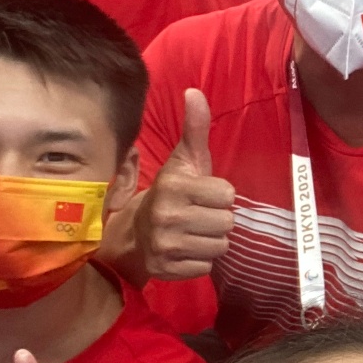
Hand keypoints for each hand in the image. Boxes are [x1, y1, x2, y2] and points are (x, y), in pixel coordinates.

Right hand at [138, 88, 234, 280]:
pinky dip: (200, 260)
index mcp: (175, 187)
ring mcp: (167, 246)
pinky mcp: (168, 270)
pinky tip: (185, 250)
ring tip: (192, 232)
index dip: (220, 195)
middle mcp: (168, 216)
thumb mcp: (183, 160)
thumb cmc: (171, 192)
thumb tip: (195, 92)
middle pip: (227, 223)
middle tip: (198, 215)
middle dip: (217, 220)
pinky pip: (206, 267)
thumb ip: (195, 128)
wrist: (134, 233)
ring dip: (210, 241)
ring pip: (220, 247)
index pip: (228, 195)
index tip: (203, 195)